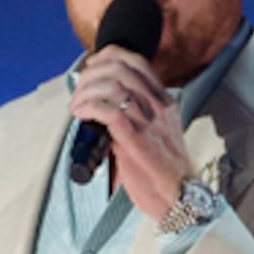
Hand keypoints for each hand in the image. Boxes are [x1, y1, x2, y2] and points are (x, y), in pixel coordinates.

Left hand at [68, 47, 191, 221]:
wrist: (177, 197)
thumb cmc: (160, 171)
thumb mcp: (155, 134)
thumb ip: (137, 117)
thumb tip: (103, 109)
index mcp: (164, 102)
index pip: (136, 62)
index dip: (109, 56)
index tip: (92, 66)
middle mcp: (158, 106)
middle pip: (119, 69)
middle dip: (91, 74)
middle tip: (78, 90)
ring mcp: (148, 121)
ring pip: (111, 86)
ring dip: (85, 91)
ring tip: (76, 105)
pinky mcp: (135, 139)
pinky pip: (107, 110)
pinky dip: (87, 107)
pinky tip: (79, 114)